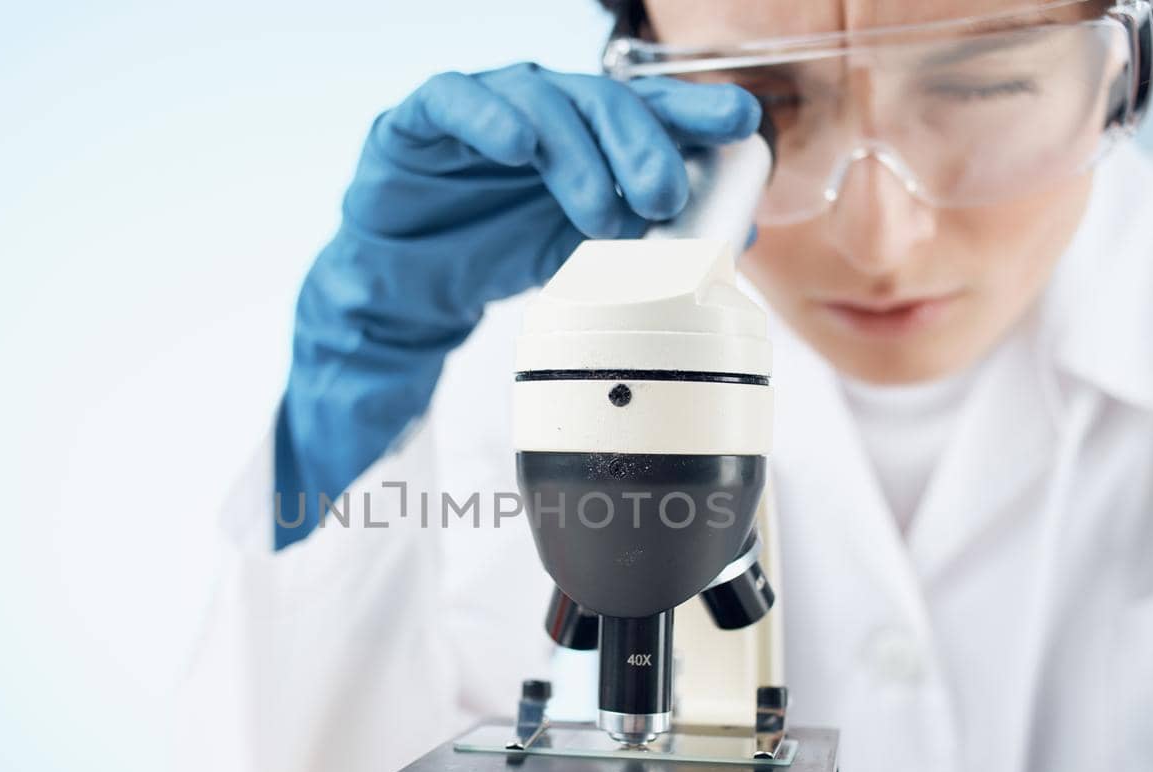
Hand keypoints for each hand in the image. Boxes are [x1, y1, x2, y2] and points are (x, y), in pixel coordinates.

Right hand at [275, 65, 760, 546]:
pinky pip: (454, 101)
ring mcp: (482, 109)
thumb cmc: (498, 251)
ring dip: (578, 154)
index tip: (740, 125)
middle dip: (643, 145)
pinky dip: (488, 118)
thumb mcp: (586, 253)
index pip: (649, 110)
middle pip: (603, 101)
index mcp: (586, 134)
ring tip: (598, 211)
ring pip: (541, 101)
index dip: (694, 112)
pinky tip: (516, 146)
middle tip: (665, 196)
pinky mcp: (420, 122)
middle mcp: (540, 109)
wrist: (411, 289)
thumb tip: (731, 242)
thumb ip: (649, 239)